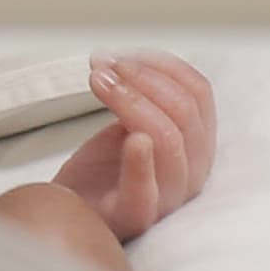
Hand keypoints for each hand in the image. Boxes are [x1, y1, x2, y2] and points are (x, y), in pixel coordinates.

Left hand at [58, 53, 214, 241]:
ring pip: (167, 140)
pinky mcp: (133, 216)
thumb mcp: (133, 125)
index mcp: (196, 147)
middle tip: (105, 65)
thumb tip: (132, 59)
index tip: (126, 54)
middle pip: (184, 113)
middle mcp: (190, 173)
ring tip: (98, 81)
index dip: (164, 65)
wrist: (70, 212)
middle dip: (142, 77)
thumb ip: (146, 99)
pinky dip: (141, 162)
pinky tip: (132, 139)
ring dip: (130, 99)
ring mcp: (166, 198)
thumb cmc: (102, 170)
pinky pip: (146, 191)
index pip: (199, 95)